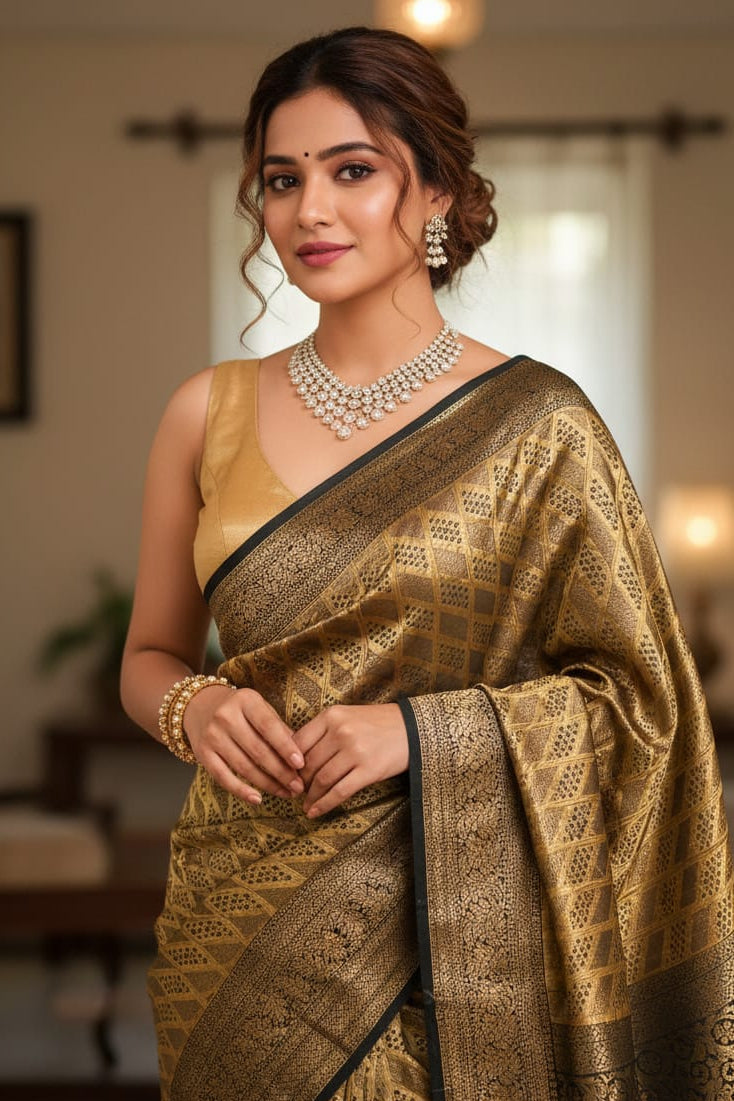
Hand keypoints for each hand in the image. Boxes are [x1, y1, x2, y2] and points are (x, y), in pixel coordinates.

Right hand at [184, 685, 304, 804]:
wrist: (199, 705)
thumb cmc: (239, 709)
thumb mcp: (259, 708)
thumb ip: (279, 728)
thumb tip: (301, 755)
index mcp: (245, 700)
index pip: (269, 726)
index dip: (286, 747)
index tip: (301, 764)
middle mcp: (226, 717)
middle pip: (258, 750)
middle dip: (281, 772)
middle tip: (298, 786)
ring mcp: (212, 736)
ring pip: (243, 766)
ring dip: (267, 784)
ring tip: (286, 793)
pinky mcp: (202, 753)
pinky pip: (223, 777)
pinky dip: (241, 791)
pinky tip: (258, 799)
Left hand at [295, 703, 407, 817]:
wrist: (412, 728)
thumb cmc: (376, 724)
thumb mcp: (346, 717)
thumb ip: (322, 731)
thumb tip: (294, 758)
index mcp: (331, 716)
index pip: (298, 742)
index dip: (288, 763)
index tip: (286, 775)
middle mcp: (341, 731)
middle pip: (308, 763)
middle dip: (299, 782)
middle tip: (295, 793)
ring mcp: (355, 751)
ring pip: (321, 779)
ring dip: (310, 796)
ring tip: (305, 804)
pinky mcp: (369, 770)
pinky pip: (339, 792)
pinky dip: (324, 804)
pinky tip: (315, 812)